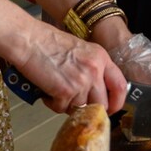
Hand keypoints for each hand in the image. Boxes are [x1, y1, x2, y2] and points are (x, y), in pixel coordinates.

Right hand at [12, 21, 127, 114]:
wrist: (29, 40)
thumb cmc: (49, 43)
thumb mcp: (80, 50)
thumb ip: (92, 68)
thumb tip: (95, 91)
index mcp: (101, 57)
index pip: (121, 86)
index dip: (116, 102)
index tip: (109, 109)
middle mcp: (95, 70)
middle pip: (102, 105)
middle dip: (88, 109)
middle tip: (74, 104)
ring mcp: (81, 81)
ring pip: (81, 109)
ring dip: (68, 105)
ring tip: (56, 91)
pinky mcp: (65, 91)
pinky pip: (62, 109)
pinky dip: (53, 104)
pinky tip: (47, 91)